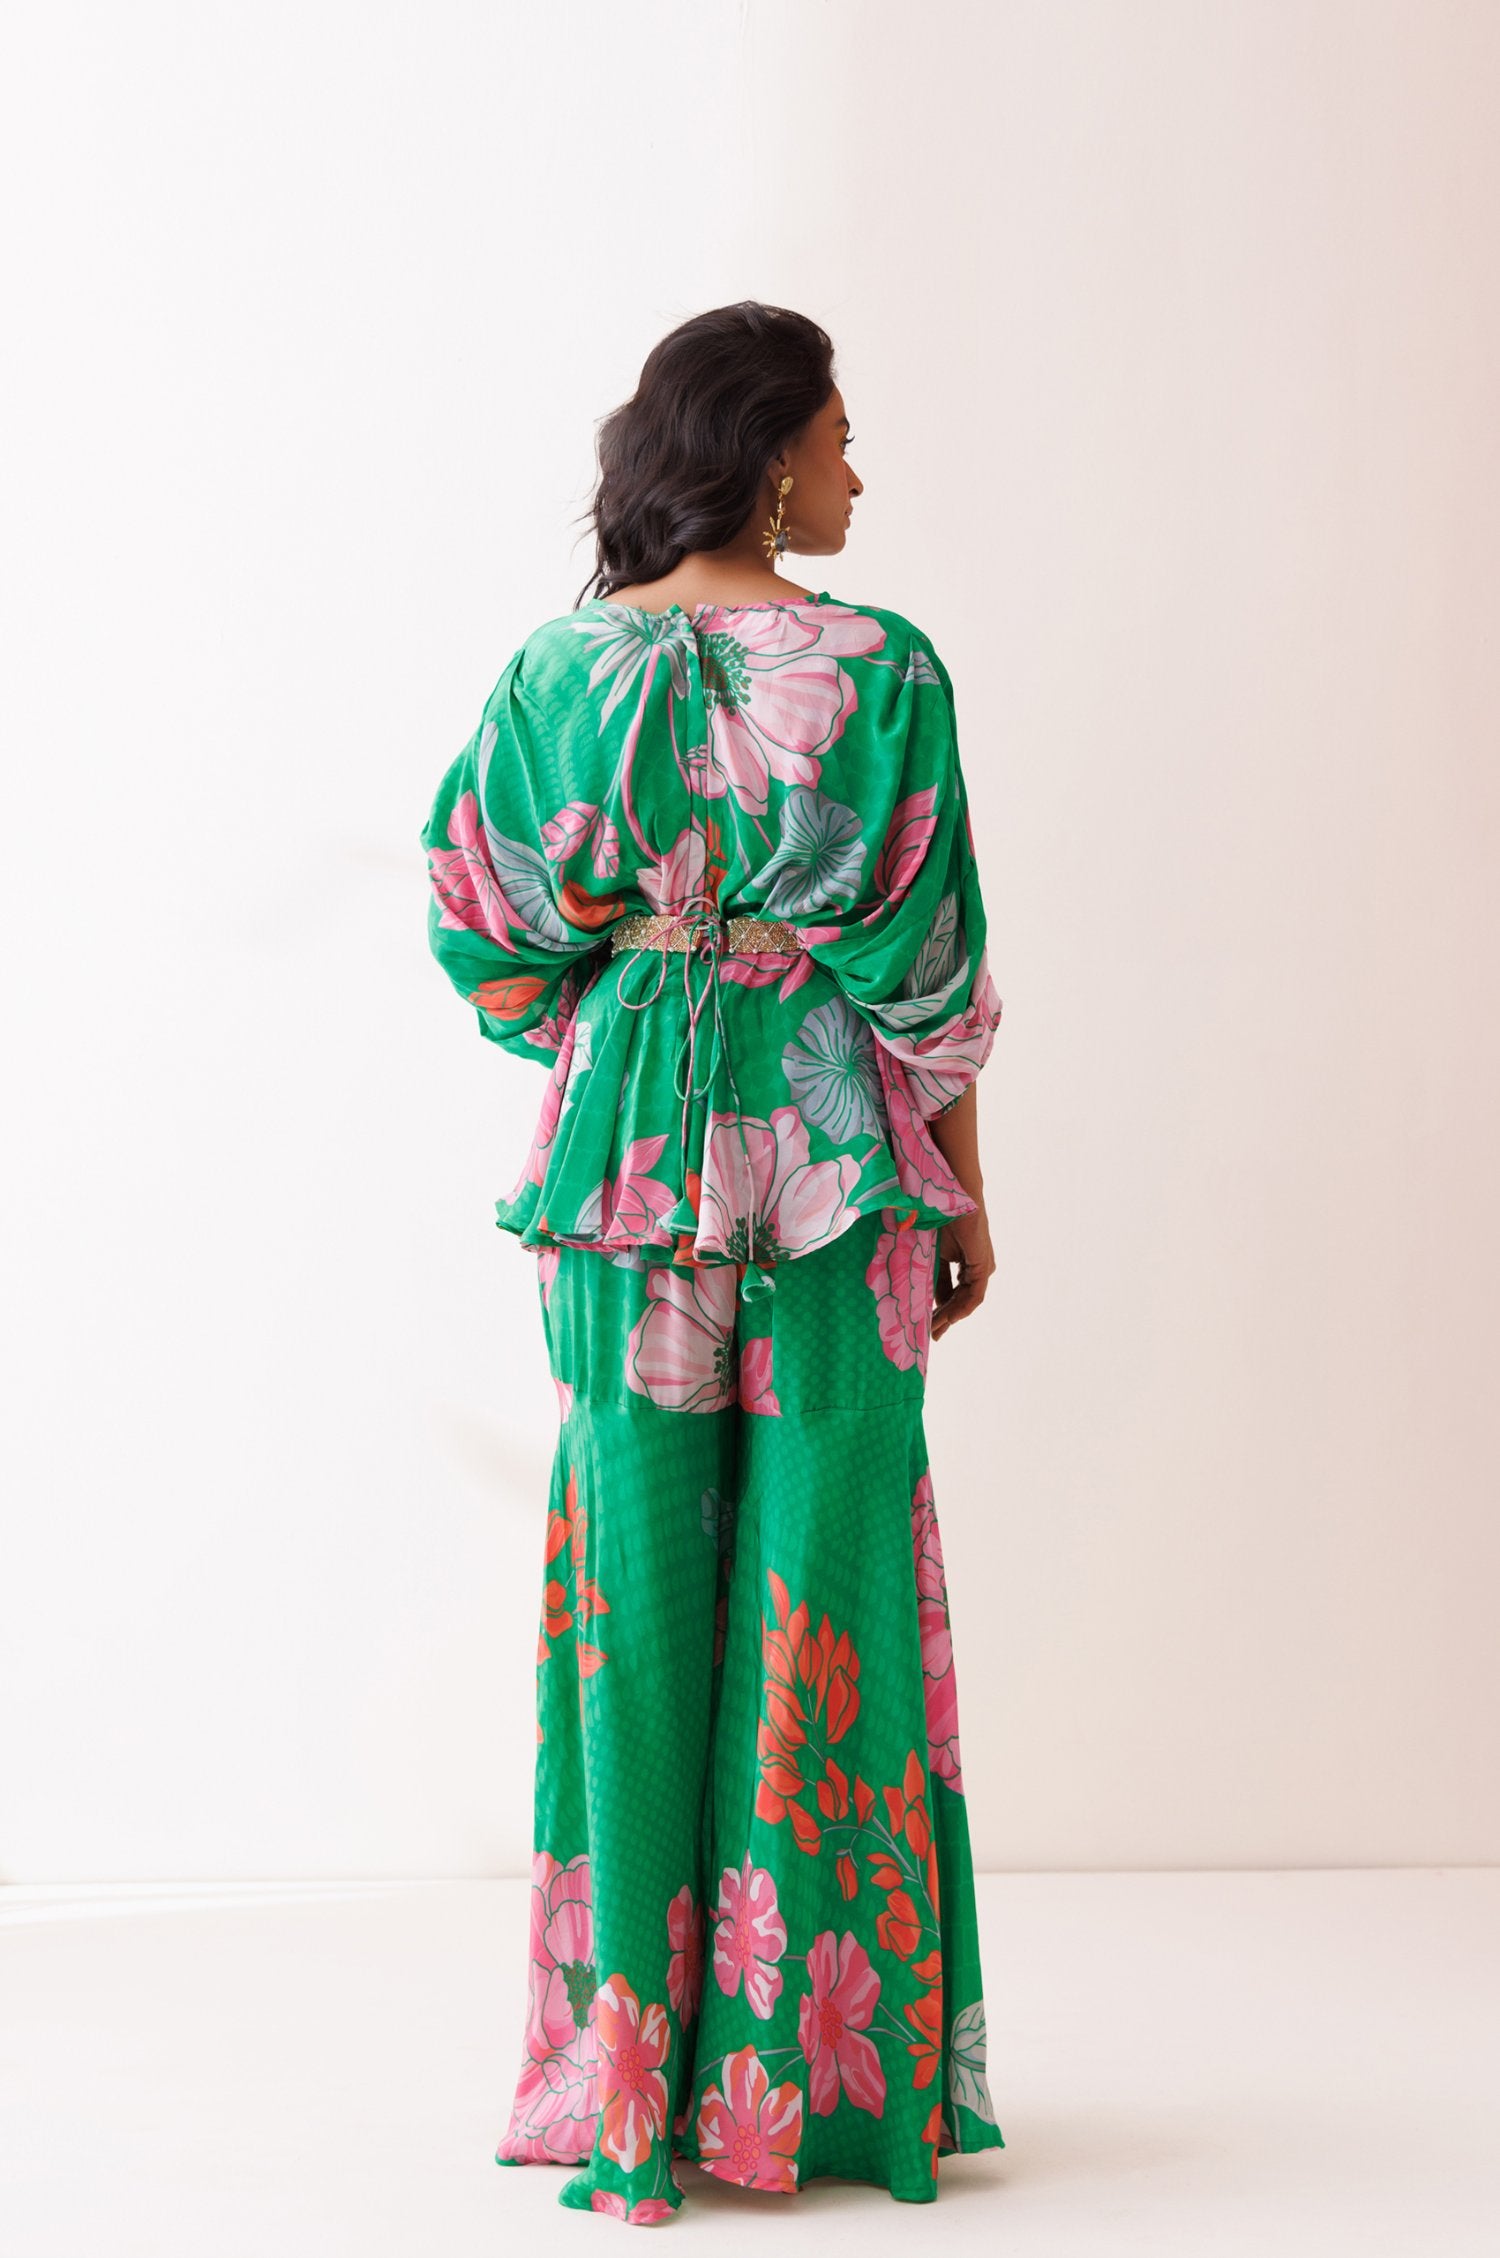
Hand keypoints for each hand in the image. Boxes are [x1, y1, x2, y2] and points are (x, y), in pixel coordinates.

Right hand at [932, 1204, 993, 1341]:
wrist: (951, 1199)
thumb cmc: (940, 1219)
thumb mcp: (933, 1255)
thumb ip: (935, 1277)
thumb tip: (932, 1301)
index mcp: (965, 1264)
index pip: (953, 1293)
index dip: (940, 1310)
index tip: (927, 1324)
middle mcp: (976, 1268)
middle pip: (960, 1300)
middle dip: (945, 1318)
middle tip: (931, 1335)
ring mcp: (981, 1268)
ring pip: (967, 1301)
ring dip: (951, 1316)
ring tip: (935, 1330)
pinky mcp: (983, 1267)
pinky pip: (975, 1295)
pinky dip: (962, 1308)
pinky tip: (950, 1318)